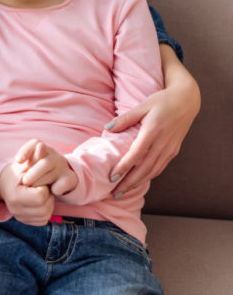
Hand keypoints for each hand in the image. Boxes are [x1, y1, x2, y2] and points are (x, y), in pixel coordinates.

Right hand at [0, 160, 54, 225]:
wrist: (4, 184)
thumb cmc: (16, 172)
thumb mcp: (25, 162)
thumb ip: (35, 155)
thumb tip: (42, 145)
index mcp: (15, 195)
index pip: (40, 196)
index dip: (43, 187)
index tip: (38, 181)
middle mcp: (15, 210)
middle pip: (45, 208)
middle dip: (47, 196)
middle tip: (41, 187)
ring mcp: (20, 218)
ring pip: (46, 215)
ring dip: (47, 203)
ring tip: (40, 193)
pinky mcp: (25, 222)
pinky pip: (43, 220)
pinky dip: (45, 211)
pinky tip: (38, 201)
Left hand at [15, 139, 78, 196]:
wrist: (58, 181)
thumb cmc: (37, 172)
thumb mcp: (29, 166)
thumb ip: (25, 162)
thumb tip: (19, 160)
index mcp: (42, 149)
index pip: (35, 143)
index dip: (26, 151)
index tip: (17, 161)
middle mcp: (54, 156)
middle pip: (45, 162)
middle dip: (34, 173)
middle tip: (25, 182)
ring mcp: (63, 166)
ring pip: (52, 173)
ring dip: (41, 182)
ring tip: (33, 187)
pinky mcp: (71, 178)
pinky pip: (62, 185)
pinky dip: (55, 190)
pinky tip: (51, 191)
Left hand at [107, 45, 199, 197]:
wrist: (187, 101)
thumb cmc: (162, 101)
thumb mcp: (142, 106)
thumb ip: (125, 118)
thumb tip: (107, 128)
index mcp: (153, 131)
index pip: (136, 155)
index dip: (124, 167)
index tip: (111, 177)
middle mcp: (162, 144)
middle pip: (144, 169)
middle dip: (129, 183)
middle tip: (114, 194)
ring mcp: (170, 149)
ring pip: (153, 172)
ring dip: (138, 183)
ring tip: (123, 191)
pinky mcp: (173, 151)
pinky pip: (159, 168)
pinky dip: (148, 177)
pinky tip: (138, 181)